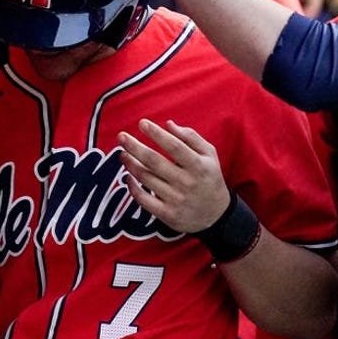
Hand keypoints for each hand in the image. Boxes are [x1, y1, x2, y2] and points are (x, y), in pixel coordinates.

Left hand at [118, 118, 230, 232]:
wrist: (216, 215)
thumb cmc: (209, 179)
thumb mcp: (209, 155)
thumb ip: (191, 137)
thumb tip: (168, 124)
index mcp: (198, 166)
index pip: (174, 146)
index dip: (156, 134)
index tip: (142, 123)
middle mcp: (187, 182)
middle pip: (154, 161)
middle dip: (135, 147)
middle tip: (121, 137)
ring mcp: (176, 199)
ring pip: (147, 178)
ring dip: (131, 164)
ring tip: (123, 154)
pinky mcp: (167, 214)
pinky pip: (144, 199)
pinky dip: (133, 188)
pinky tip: (128, 177)